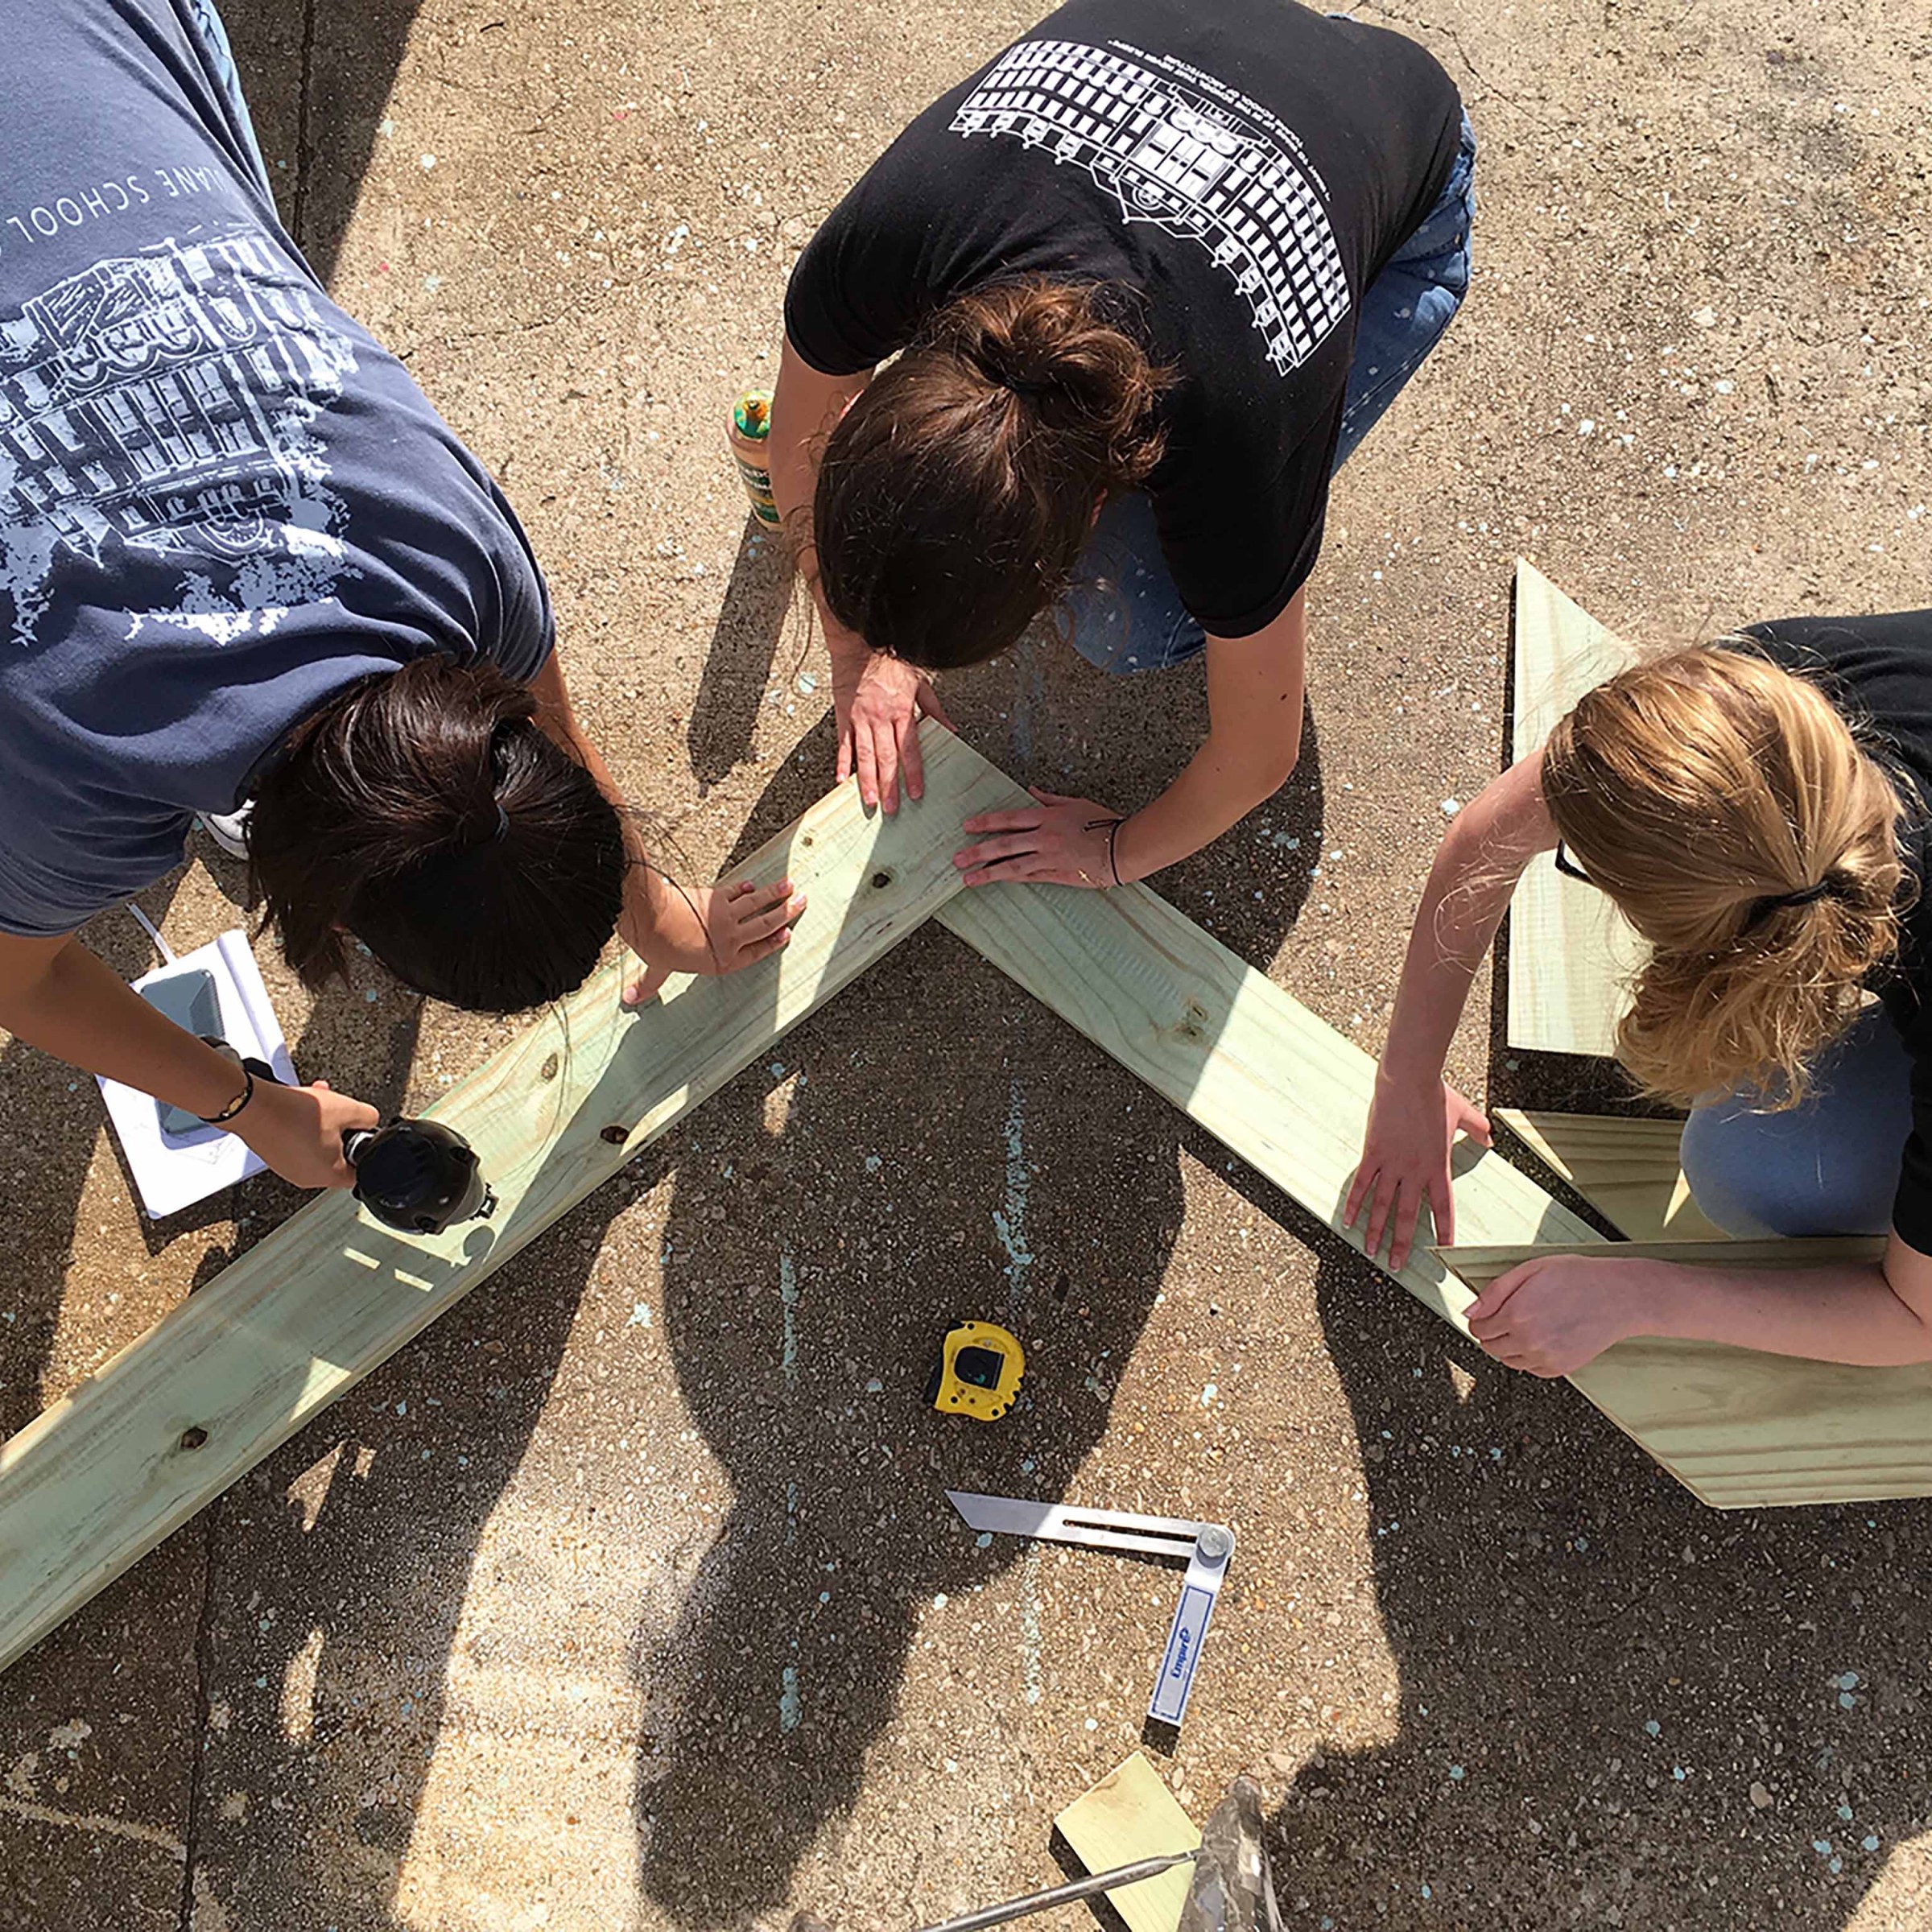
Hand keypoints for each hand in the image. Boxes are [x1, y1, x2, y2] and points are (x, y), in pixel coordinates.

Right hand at [235, 1076, 378, 1190]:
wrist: (253, 1106)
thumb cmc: (293, 1114)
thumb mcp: (347, 1109)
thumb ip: (368, 1117)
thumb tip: (371, 1120)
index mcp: (328, 1175)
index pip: (359, 1174)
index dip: (364, 1153)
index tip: (362, 1137)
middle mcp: (307, 1177)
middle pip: (337, 1155)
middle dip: (341, 1130)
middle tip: (340, 1113)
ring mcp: (288, 1168)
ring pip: (317, 1144)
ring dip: (322, 1123)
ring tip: (320, 1102)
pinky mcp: (275, 1155)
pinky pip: (298, 1141)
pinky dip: (304, 1125)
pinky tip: (302, 1106)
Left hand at [620, 874, 806, 1005]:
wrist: (652, 917)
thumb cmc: (657, 946)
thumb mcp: (657, 969)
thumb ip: (649, 983)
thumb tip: (631, 998)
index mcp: (722, 960)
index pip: (756, 951)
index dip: (773, 943)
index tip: (785, 934)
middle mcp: (730, 938)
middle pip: (766, 924)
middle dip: (786, 912)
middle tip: (801, 901)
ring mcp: (725, 916)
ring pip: (758, 904)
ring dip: (775, 894)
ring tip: (790, 886)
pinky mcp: (716, 897)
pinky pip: (737, 892)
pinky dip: (746, 888)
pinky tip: (753, 885)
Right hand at [834, 648, 954, 813]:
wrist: (862, 645)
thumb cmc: (892, 663)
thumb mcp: (921, 683)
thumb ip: (934, 709)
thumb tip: (951, 730)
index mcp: (903, 712)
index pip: (910, 750)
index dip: (913, 774)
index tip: (916, 794)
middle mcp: (881, 718)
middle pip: (887, 758)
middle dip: (890, 786)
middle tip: (891, 809)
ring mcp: (861, 718)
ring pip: (865, 755)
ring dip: (867, 780)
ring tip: (869, 801)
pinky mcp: (844, 716)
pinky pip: (843, 743)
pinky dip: (842, 762)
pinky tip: (842, 780)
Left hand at [955, 789, 1125, 889]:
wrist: (1123, 848)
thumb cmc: (1103, 823)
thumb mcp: (1076, 804)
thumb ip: (1050, 799)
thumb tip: (1031, 791)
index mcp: (1048, 817)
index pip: (1009, 819)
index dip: (986, 823)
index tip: (967, 827)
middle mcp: (1044, 837)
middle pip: (1004, 845)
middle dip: (978, 851)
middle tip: (958, 858)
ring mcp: (1049, 858)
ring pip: (1012, 866)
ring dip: (988, 872)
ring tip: (968, 877)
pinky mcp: (1057, 875)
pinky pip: (1029, 877)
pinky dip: (1011, 878)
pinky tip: (997, 880)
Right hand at [1345, 1073, 1491, 1268]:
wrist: (1408, 1081)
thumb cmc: (1436, 1095)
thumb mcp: (1464, 1113)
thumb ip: (1478, 1131)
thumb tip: (1491, 1142)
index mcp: (1438, 1166)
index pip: (1443, 1207)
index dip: (1443, 1231)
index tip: (1443, 1252)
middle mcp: (1414, 1171)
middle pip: (1408, 1216)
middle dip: (1402, 1244)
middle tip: (1397, 1266)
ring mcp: (1391, 1164)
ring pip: (1382, 1206)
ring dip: (1376, 1231)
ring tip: (1371, 1252)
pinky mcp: (1372, 1154)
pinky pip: (1361, 1184)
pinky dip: (1354, 1204)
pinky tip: (1348, 1221)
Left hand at [1468, 1254, 1643, 1376]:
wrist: (1619, 1297)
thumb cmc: (1578, 1278)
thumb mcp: (1530, 1270)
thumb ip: (1494, 1292)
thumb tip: (1470, 1311)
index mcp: (1516, 1314)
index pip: (1478, 1327)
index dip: (1480, 1318)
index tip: (1488, 1313)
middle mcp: (1528, 1340)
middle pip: (1490, 1346)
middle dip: (1492, 1332)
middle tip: (1507, 1316)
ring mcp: (1545, 1357)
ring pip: (1508, 1360)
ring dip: (1508, 1346)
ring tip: (1526, 1325)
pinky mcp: (1560, 1368)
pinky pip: (1530, 1368)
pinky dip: (1528, 1356)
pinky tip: (1541, 1337)